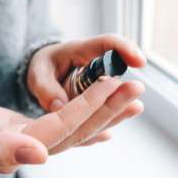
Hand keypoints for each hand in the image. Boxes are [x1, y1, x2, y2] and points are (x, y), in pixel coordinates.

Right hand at [0, 75, 140, 177]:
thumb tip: (40, 157)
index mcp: (16, 149)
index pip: (63, 127)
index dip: (90, 105)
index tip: (115, 83)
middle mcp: (29, 150)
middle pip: (78, 130)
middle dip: (108, 108)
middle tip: (137, 86)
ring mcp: (29, 143)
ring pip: (75, 130)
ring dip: (104, 113)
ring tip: (131, 97)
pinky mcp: (25, 134)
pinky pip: (63, 130)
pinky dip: (86, 124)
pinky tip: (106, 125)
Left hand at [27, 34, 146, 152]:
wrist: (43, 73)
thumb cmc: (42, 68)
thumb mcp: (37, 73)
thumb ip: (45, 87)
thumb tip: (59, 105)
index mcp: (80, 50)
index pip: (107, 44)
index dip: (125, 49)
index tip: (139, 62)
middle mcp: (94, 67)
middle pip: (114, 72)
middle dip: (125, 82)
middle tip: (136, 90)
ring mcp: (96, 85)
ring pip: (111, 94)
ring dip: (120, 103)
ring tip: (132, 109)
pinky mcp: (94, 101)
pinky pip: (101, 109)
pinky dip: (104, 118)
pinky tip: (105, 134)